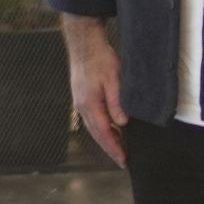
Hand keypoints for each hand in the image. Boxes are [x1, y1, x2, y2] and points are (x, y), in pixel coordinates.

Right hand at [65, 29, 126, 166]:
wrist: (85, 43)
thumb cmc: (99, 58)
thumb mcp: (114, 80)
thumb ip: (117, 103)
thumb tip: (122, 123)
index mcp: (89, 104)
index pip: (103, 133)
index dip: (114, 148)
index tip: (123, 160)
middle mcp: (82, 105)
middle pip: (96, 134)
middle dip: (110, 148)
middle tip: (123, 160)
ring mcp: (79, 101)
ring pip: (93, 127)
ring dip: (105, 138)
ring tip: (119, 147)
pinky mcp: (81, 96)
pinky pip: (91, 118)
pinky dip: (101, 127)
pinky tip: (110, 128)